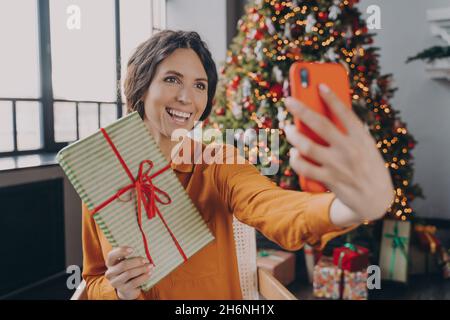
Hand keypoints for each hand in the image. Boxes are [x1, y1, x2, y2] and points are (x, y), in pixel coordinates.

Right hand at [105, 247, 153, 299]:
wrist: (127, 288)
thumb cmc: (129, 270)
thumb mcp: (128, 262)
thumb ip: (132, 257)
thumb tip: (145, 254)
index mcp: (110, 263)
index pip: (111, 255)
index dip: (121, 251)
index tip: (132, 249)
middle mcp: (110, 273)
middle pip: (123, 265)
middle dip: (136, 261)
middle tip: (146, 260)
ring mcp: (115, 282)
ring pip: (129, 273)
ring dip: (142, 269)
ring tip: (150, 266)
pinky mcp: (123, 289)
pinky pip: (134, 282)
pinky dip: (143, 277)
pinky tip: (149, 273)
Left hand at [284, 84, 393, 222]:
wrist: (376, 200)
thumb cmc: (367, 166)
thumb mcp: (366, 146)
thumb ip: (348, 133)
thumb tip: (320, 116)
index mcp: (361, 138)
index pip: (345, 113)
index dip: (332, 98)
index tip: (319, 85)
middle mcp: (350, 150)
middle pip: (321, 125)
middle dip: (302, 110)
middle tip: (288, 101)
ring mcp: (338, 166)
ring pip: (307, 146)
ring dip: (293, 135)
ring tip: (288, 128)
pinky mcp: (329, 180)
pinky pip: (305, 168)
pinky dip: (295, 159)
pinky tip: (293, 153)